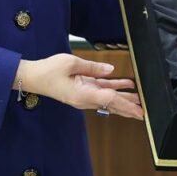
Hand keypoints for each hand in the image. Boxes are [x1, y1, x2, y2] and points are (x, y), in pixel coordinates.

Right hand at [17, 54, 142, 119]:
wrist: (32, 77)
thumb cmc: (48, 71)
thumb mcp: (71, 64)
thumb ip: (93, 67)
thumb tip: (110, 70)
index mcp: (82, 95)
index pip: (109, 99)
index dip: (126, 104)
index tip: (138, 111)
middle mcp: (85, 99)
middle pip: (111, 104)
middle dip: (128, 107)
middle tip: (144, 111)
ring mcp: (84, 95)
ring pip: (108, 98)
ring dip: (124, 98)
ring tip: (139, 98)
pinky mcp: (82, 90)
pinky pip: (101, 90)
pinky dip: (114, 87)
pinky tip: (126, 84)